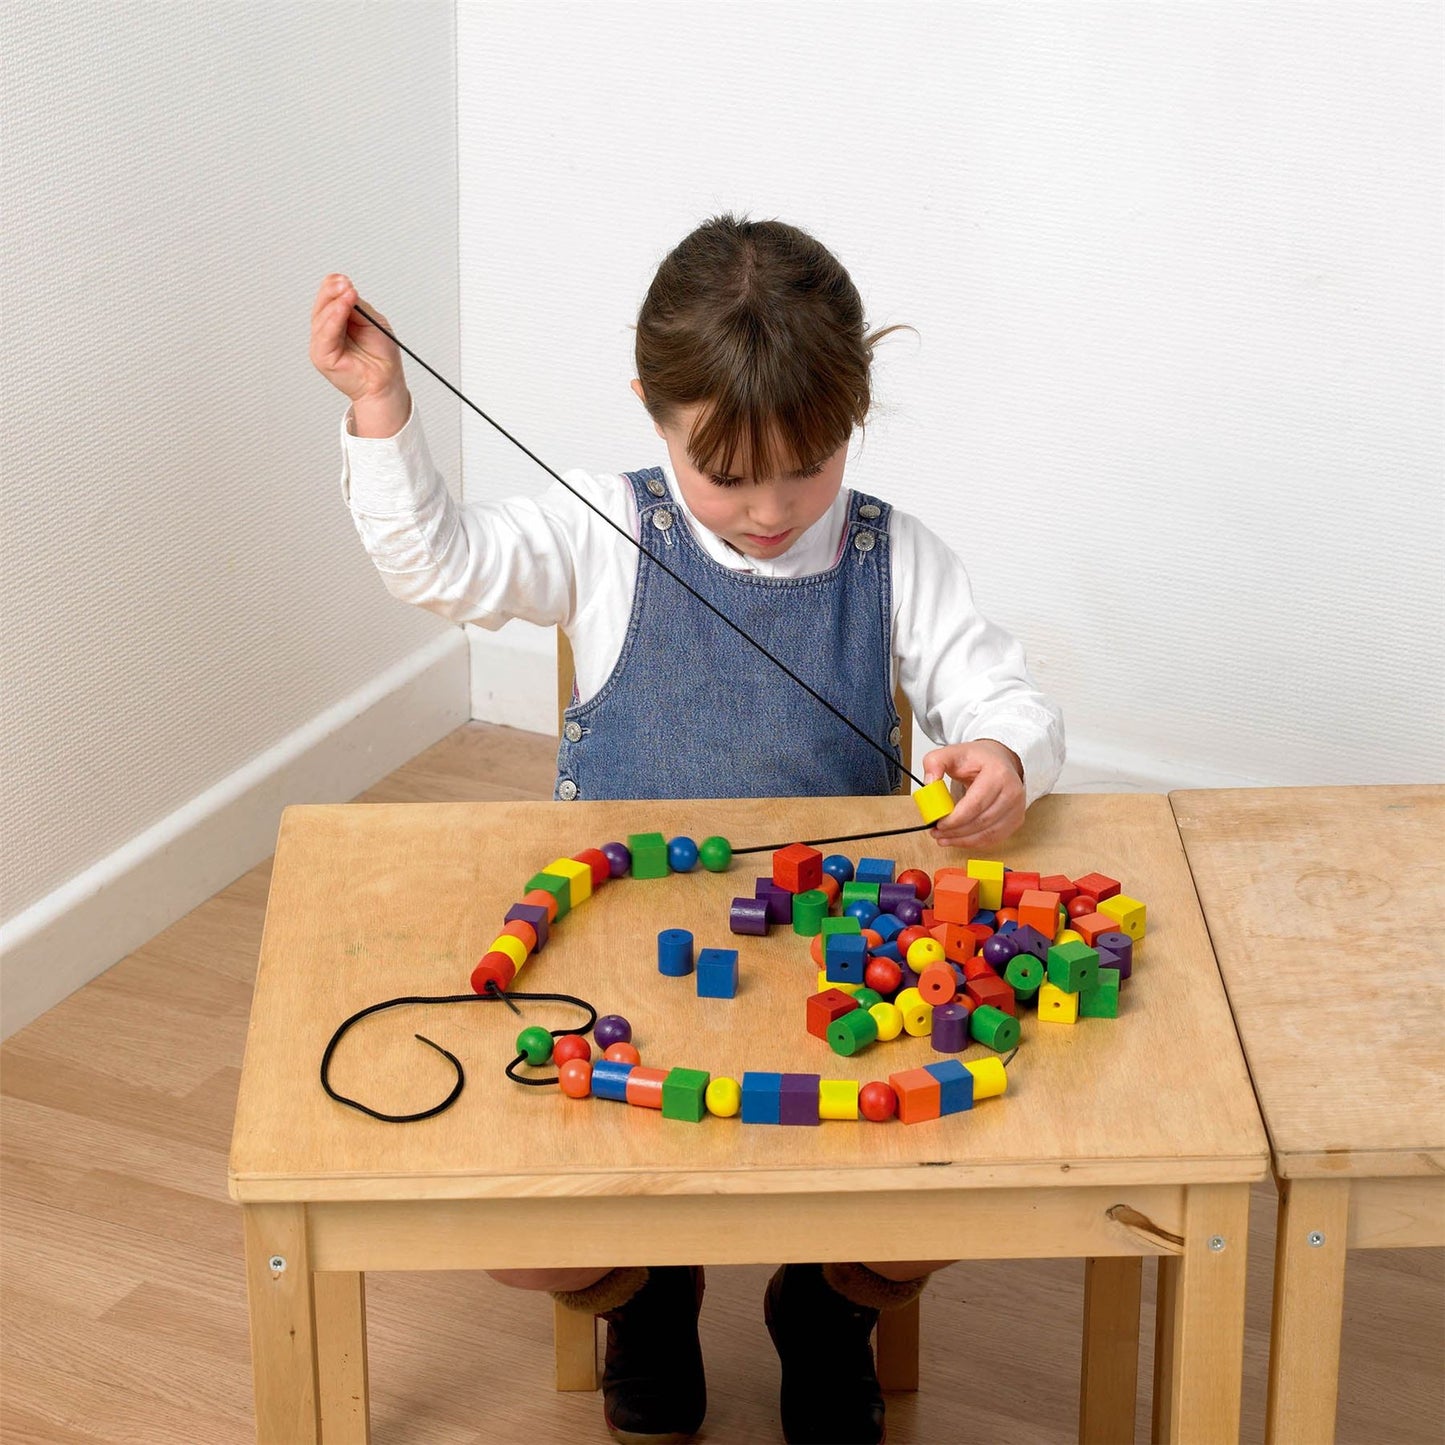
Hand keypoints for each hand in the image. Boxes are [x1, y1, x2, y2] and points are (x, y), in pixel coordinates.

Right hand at [308, 273, 407, 405]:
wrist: (387, 382)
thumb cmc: (382, 357)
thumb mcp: (373, 322)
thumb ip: (358, 308)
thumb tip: (347, 290)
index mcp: (337, 322)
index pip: (329, 299)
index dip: (334, 287)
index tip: (345, 280)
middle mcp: (328, 332)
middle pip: (321, 306)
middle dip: (332, 291)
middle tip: (345, 283)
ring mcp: (323, 344)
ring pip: (321, 318)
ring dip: (334, 303)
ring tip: (347, 293)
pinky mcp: (323, 357)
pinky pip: (325, 335)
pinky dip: (333, 319)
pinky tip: (341, 309)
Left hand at [921, 740, 1025, 848]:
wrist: (998, 760)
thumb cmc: (978, 759)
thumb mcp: (951, 753)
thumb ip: (934, 763)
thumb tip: (929, 784)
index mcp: (998, 774)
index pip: (976, 803)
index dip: (956, 818)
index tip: (938, 823)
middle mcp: (1012, 791)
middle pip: (982, 821)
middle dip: (956, 831)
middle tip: (936, 832)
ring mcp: (1017, 808)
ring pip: (988, 834)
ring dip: (963, 840)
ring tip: (943, 837)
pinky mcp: (1015, 820)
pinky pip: (993, 838)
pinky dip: (974, 842)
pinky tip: (958, 840)